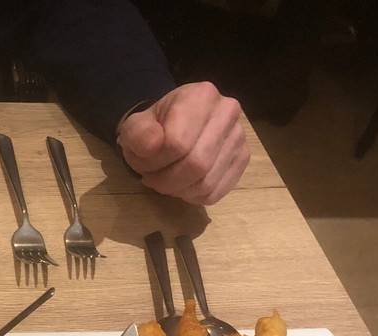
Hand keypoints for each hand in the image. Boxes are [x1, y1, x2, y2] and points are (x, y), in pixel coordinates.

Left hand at [118, 82, 249, 205]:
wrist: (171, 126)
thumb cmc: (154, 127)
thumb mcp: (135, 126)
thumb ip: (138, 134)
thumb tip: (152, 146)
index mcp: (202, 96)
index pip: (177, 143)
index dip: (154, 162)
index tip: (142, 162)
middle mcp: (228, 112)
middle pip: (197, 165)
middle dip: (166, 181)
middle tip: (151, 178)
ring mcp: (240, 137)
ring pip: (207, 183)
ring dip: (178, 190)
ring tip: (165, 180)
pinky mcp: (242, 159)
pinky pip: (216, 192)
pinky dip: (193, 196)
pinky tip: (182, 185)